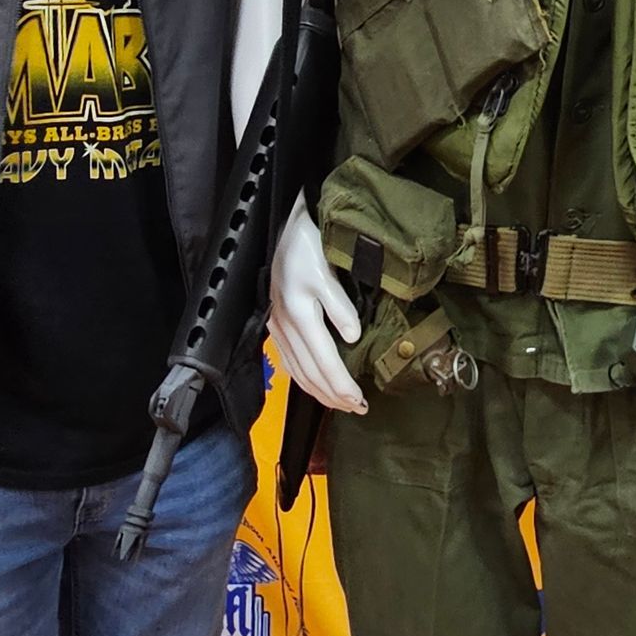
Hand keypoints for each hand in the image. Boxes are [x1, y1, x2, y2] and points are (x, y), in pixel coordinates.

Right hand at [269, 205, 365, 413]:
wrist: (282, 225)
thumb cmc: (307, 243)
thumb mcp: (326, 270)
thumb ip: (340, 305)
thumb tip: (352, 337)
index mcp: (300, 314)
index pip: (324, 361)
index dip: (342, 385)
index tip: (361, 400)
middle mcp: (285, 325)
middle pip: (310, 372)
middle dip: (333, 395)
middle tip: (357, 409)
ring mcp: (277, 326)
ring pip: (297, 371)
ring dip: (319, 391)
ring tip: (341, 404)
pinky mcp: (275, 323)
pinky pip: (288, 361)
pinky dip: (303, 378)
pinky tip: (314, 385)